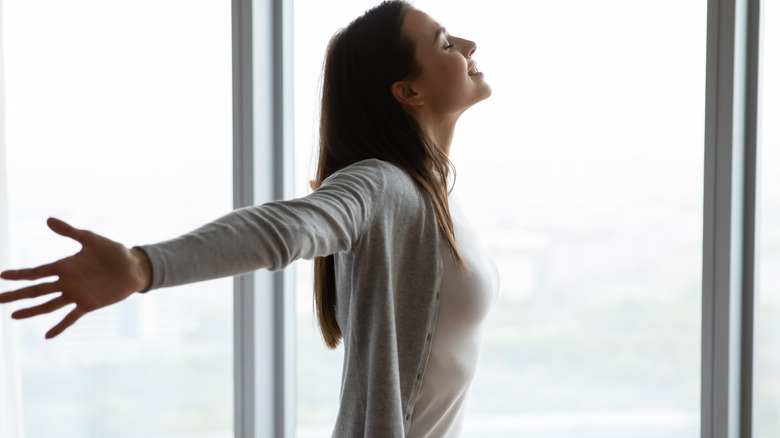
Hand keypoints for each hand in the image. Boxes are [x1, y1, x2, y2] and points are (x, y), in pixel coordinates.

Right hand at [0, 218, 151, 338]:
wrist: (134, 267)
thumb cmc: (113, 251)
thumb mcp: (91, 239)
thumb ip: (70, 231)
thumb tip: (47, 220)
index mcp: (65, 266)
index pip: (37, 272)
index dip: (19, 274)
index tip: (1, 275)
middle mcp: (67, 282)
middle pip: (37, 290)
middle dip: (17, 294)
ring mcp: (76, 294)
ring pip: (49, 305)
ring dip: (31, 311)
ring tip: (13, 316)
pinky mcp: (89, 304)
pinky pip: (71, 317)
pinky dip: (60, 326)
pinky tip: (47, 336)